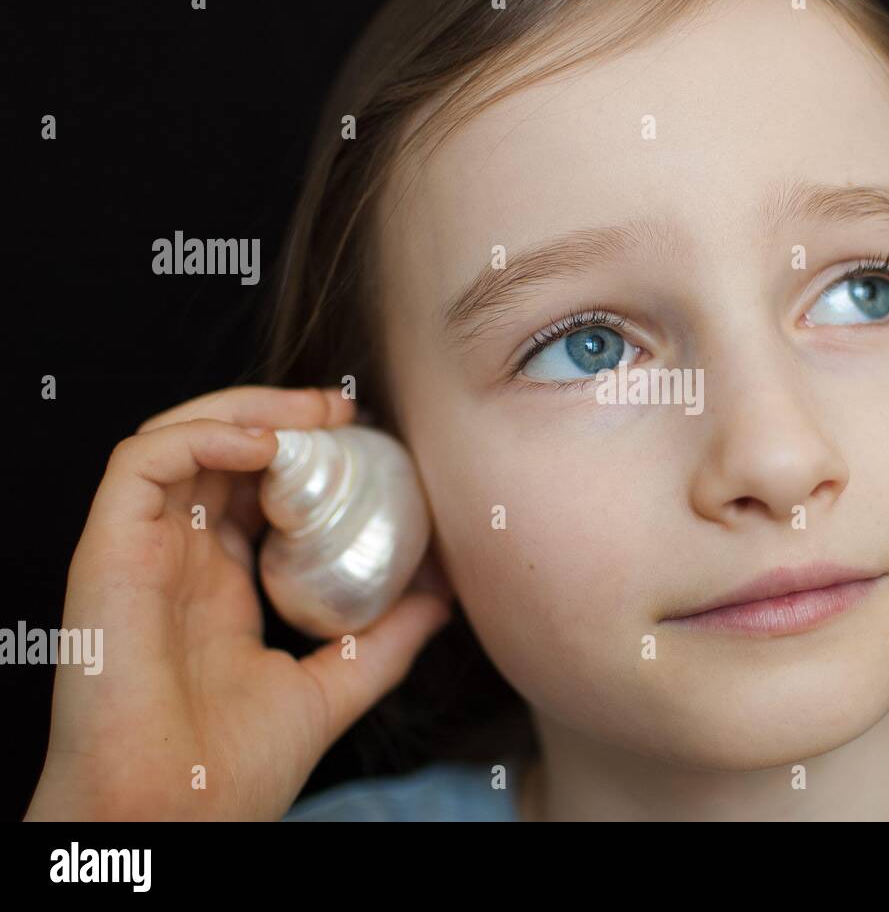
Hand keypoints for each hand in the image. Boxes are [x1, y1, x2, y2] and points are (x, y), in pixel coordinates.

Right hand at [24, 386, 451, 820]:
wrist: (176, 818)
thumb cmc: (232, 771)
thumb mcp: (333, 687)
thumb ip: (386, 641)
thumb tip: (442, 596)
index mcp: (215, 584)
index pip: (250, 490)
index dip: (301, 453)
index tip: (361, 436)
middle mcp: (175, 558)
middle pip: (216, 451)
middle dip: (280, 415)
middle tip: (344, 409)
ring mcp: (139, 550)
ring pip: (177, 438)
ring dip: (247, 409)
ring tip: (313, 413)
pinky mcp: (108, 550)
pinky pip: (142, 462)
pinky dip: (203, 433)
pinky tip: (266, 442)